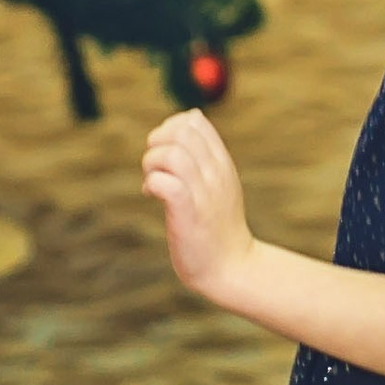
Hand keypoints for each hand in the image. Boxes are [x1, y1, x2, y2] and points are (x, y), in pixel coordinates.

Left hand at [142, 109, 255, 300]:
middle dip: (157, 143)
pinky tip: (151, 196)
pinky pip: (165, 184)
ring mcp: (203, 193)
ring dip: (151, 164)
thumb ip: (206, 152)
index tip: (165, 151)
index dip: (170, 128)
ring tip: (152, 181)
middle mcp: (215, 173)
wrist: (232, 268)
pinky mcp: (188, 214)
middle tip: (154, 167)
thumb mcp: (220, 181)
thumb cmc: (219, 227)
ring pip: (171, 155)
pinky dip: (152, 184)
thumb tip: (191, 116)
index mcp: (222, 163)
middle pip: (181, 132)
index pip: (195, 122)